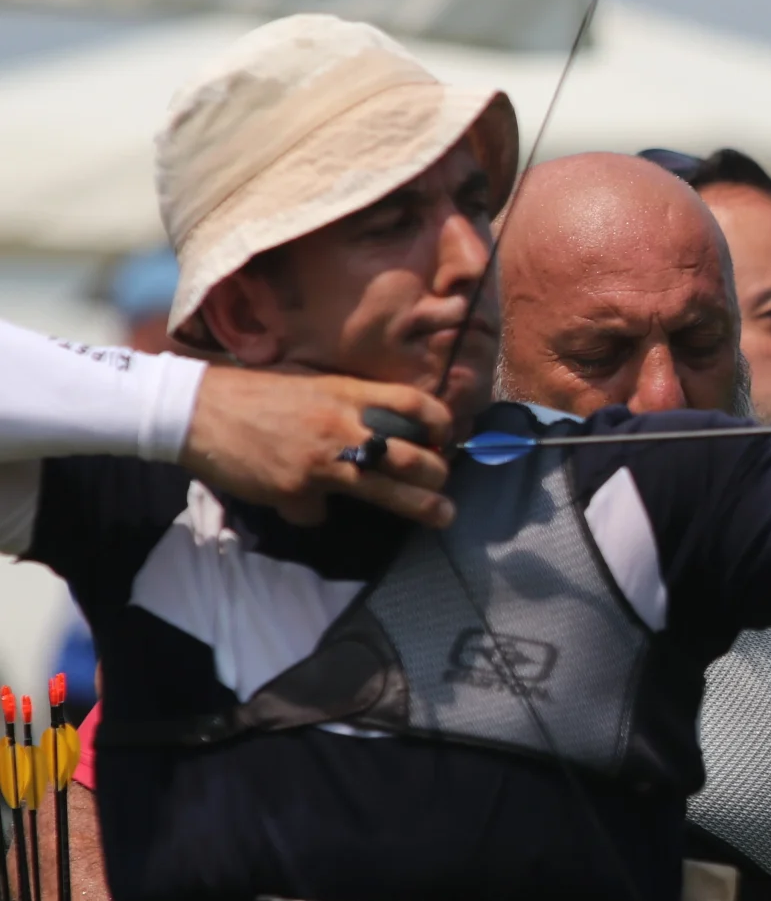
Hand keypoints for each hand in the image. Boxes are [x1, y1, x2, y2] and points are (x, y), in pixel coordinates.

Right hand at [183, 367, 453, 527]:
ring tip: (442, 516)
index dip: (440, 422)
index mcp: (346, 394)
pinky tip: (299, 502)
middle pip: (412, 457)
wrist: (195, 410)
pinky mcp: (296, 488)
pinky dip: (313, 512)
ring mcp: (321, 460)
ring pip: (386, 490)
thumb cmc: (255, 395)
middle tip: (443, 485)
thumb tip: (384, 429)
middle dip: (438, 474)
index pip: (414, 404)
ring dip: (421, 506)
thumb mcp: (311, 385)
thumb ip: (348, 405)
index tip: (446, 438)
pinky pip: (319, 512)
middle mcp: (341, 426)